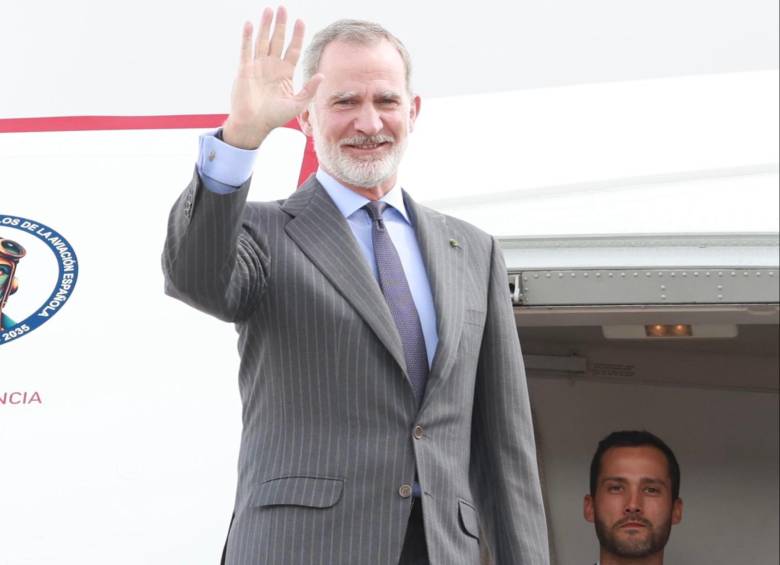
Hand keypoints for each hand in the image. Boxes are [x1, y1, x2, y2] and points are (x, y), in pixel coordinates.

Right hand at [222, 6, 322, 148]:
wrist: (254, 125)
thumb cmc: (274, 117)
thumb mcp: (297, 104)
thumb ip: (309, 90)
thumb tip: (323, 75)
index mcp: (285, 73)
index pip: (293, 50)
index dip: (297, 36)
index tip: (301, 21)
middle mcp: (272, 66)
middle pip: (278, 40)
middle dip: (281, 25)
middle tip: (283, 7)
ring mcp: (257, 66)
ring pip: (263, 41)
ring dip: (266, 25)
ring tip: (269, 10)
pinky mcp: (244, 69)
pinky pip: (246, 50)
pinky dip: (247, 37)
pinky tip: (250, 24)